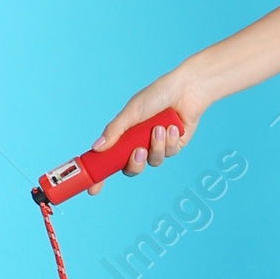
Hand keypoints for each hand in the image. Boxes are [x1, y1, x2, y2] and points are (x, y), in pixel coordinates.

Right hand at [89, 70, 205, 192]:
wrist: (186, 89)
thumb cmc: (156, 95)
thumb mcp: (131, 112)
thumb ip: (115, 130)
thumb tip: (97, 148)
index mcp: (125, 135)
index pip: (109, 160)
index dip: (100, 176)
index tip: (92, 190)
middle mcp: (139, 143)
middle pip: (131, 168)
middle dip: (135, 164)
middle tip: (139, 151)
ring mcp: (157, 146)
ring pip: (153, 162)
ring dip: (157, 146)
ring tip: (160, 128)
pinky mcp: (175, 146)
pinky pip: (170, 153)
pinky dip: (170, 141)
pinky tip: (173, 127)